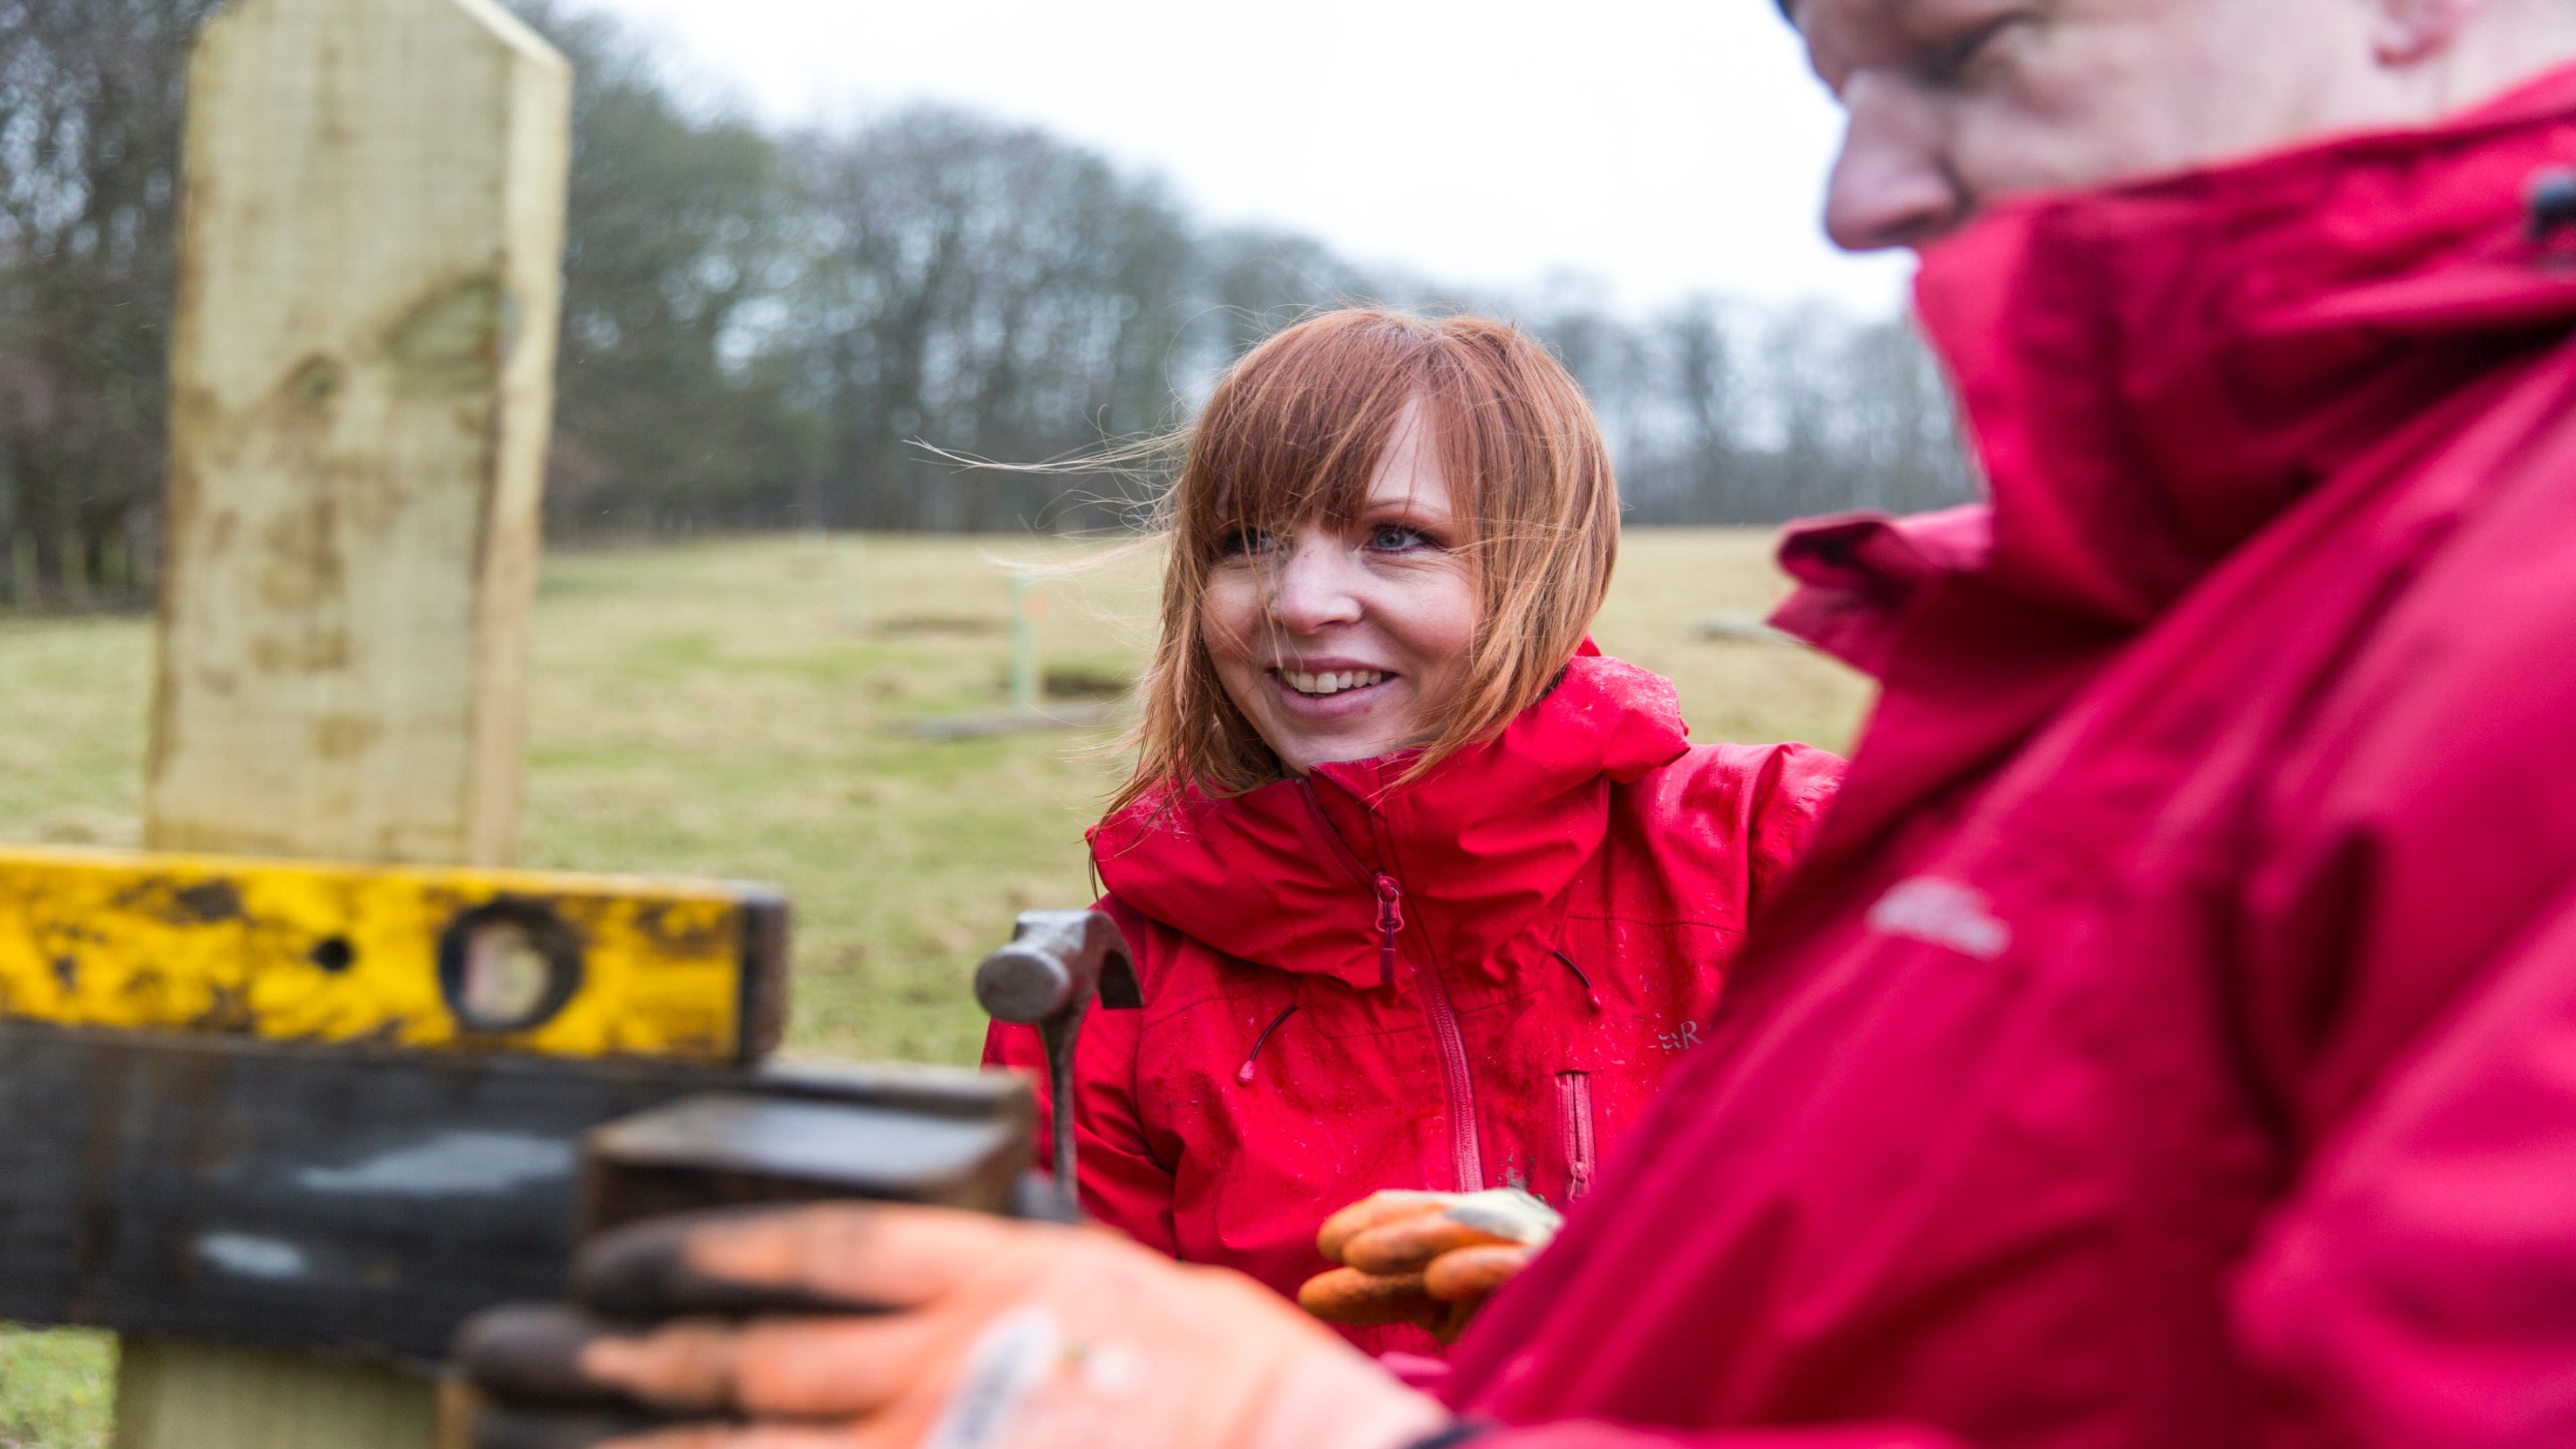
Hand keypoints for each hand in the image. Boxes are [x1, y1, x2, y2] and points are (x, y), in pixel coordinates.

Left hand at [455, 1202, 1449, 1448]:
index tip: (634, 1255)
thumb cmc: (1238, 1384)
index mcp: (996, 1278)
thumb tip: (949, 1290)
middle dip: (629, 1357)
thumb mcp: (1134, 1290)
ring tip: (538, 1424)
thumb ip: (1021, 1282)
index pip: (821, 1249)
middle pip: (753, 1358)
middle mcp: (944, 1365)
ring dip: (642, 1440)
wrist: (1292, 1447)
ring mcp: (935, 1441)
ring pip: (755, 1445)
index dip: (713, 1248)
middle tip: (527, 1351)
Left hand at [1297, 1189, 1561, 1342]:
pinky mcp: (1557, 1275)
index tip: (1327, 1240)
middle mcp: (1501, 1226)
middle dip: (1386, 1228)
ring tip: (1359, 1255)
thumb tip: (1309, 1293)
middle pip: (1440, 1216)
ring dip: (1413, 1239)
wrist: (1581, 1336)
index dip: (1374, 1219)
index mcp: (1472, 1227)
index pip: (1418, 1213)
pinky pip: (1515, 1267)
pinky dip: (1477, 1268)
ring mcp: (1532, 1246)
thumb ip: (1385, 1293)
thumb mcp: (1434, 1304)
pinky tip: (1439, 1280)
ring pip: (1468, 1231)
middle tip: (1335, 1244)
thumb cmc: (1500, 1318)